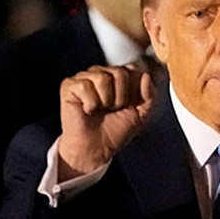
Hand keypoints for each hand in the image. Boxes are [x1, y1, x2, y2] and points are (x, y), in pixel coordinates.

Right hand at [56, 64, 154, 180]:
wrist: (95, 149)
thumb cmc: (114, 132)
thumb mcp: (141, 115)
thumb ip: (150, 96)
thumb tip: (146, 76)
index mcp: (119, 78)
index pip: (133, 68)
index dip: (134, 89)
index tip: (129, 105)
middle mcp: (102, 73)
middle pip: (120, 72)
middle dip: (120, 97)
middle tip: (112, 110)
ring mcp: (85, 78)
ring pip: (103, 77)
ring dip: (105, 100)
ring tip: (100, 110)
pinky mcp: (69, 85)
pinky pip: (85, 85)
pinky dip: (90, 103)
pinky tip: (87, 110)